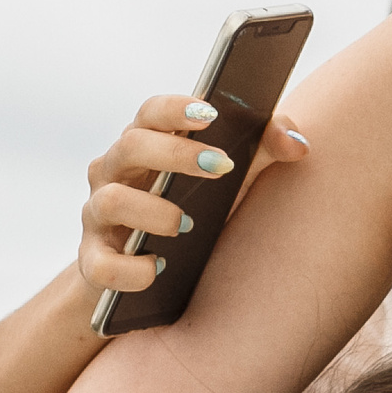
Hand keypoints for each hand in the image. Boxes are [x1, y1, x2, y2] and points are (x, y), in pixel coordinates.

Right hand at [78, 95, 311, 296]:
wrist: (150, 284)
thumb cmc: (193, 216)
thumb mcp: (228, 182)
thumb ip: (263, 152)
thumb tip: (299, 145)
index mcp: (144, 147)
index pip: (150, 113)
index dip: (176, 108)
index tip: (211, 113)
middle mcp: (112, 174)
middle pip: (129, 146)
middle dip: (174, 153)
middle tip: (220, 166)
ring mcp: (97, 218)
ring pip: (111, 201)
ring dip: (153, 211)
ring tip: (188, 225)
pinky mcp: (92, 264)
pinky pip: (101, 266)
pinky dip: (131, 269)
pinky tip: (160, 270)